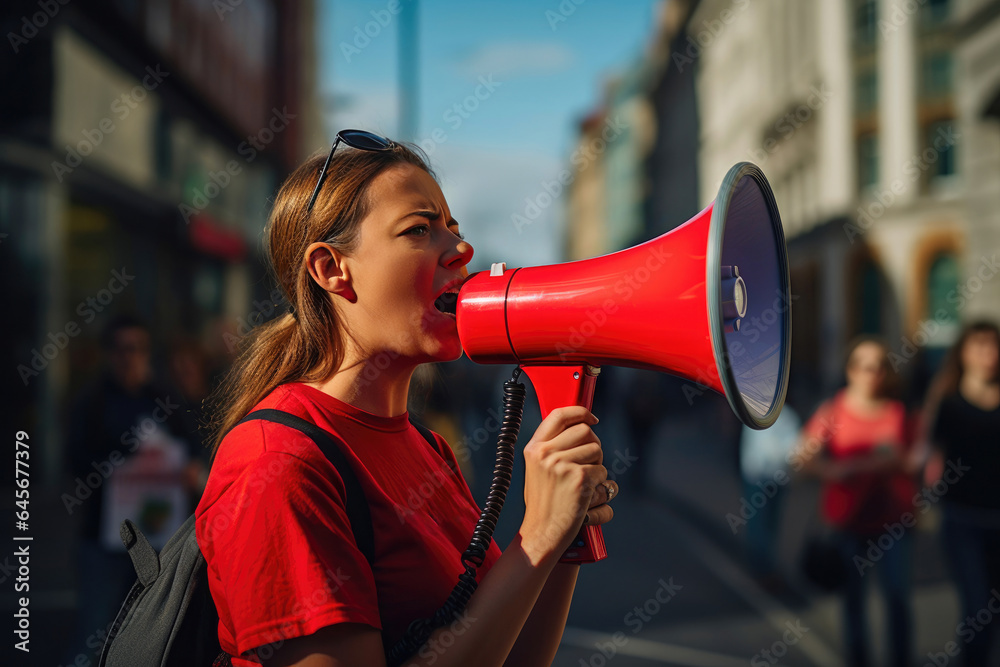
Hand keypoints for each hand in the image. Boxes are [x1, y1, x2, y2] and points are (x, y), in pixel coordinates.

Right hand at [519, 406, 608, 564]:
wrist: (542, 533)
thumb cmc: (544, 504)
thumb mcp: (538, 470)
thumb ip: (553, 449)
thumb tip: (583, 427)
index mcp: (534, 448)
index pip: (559, 415)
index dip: (580, 412)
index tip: (592, 418)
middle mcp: (546, 453)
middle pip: (585, 430)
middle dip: (593, 445)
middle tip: (590, 462)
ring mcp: (562, 465)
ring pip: (597, 450)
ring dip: (598, 466)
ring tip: (585, 484)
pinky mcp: (579, 478)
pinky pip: (603, 472)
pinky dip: (601, 485)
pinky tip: (586, 497)